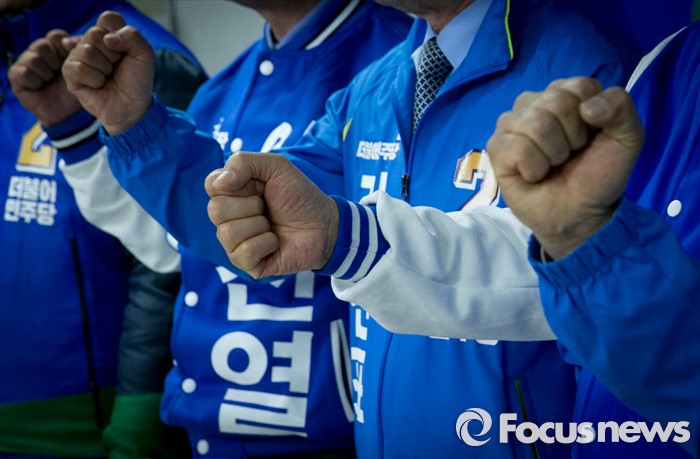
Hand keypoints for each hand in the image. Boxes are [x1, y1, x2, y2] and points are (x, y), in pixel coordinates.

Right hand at [8, 29, 80, 125]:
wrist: (68, 112)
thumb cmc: (77, 89)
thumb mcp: (84, 68)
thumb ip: (81, 50)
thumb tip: (66, 40)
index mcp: (55, 46)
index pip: (56, 36)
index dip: (65, 50)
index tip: (71, 63)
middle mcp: (38, 51)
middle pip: (43, 45)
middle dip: (56, 62)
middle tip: (60, 73)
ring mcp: (25, 61)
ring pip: (33, 58)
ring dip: (46, 73)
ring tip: (50, 80)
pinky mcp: (16, 75)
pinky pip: (23, 72)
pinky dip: (35, 81)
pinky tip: (40, 86)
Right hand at [62, 11, 154, 134]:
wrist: (132, 105)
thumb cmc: (136, 80)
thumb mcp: (144, 55)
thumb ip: (132, 36)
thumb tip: (106, 38)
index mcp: (107, 33)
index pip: (108, 18)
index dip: (119, 34)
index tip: (125, 51)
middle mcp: (90, 42)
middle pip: (94, 34)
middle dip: (112, 55)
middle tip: (116, 67)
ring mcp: (78, 56)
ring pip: (87, 51)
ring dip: (104, 69)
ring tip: (108, 77)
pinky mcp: (69, 73)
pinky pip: (78, 68)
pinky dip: (95, 80)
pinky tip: (98, 85)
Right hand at [205, 152, 338, 278]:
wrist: (324, 224)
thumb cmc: (299, 196)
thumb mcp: (276, 166)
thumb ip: (243, 162)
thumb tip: (220, 183)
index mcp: (231, 193)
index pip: (211, 185)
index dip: (237, 183)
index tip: (259, 186)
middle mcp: (228, 218)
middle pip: (216, 210)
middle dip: (251, 205)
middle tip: (267, 207)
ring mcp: (235, 243)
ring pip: (227, 233)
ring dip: (259, 225)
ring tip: (272, 225)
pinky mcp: (247, 264)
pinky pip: (243, 253)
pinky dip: (265, 243)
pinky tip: (275, 242)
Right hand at [486, 77, 643, 258]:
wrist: (579, 213)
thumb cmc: (597, 174)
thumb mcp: (627, 139)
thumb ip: (622, 108)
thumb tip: (588, 107)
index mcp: (566, 95)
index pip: (580, 86)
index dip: (592, 116)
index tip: (590, 138)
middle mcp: (535, 103)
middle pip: (556, 101)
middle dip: (572, 136)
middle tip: (570, 155)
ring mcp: (511, 124)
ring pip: (535, 122)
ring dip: (554, 153)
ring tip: (553, 165)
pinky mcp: (496, 148)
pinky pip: (516, 146)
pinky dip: (534, 167)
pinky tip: (534, 174)